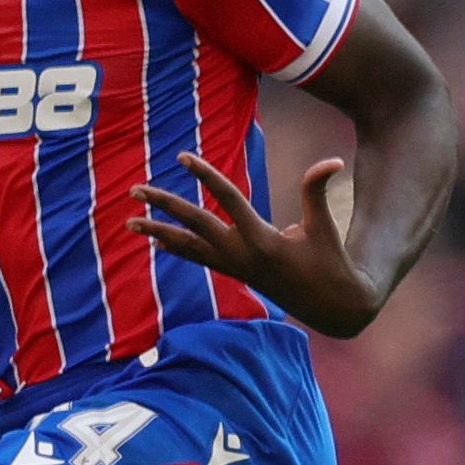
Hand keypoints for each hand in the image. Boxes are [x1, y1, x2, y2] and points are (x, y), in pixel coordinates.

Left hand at [131, 151, 380, 335]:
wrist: (331, 307)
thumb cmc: (331, 263)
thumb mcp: (325, 226)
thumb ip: (317, 191)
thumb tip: (334, 160)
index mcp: (262, 240)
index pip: (227, 200)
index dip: (205, 176)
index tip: (183, 157)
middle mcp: (242, 255)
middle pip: (194, 225)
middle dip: (164, 206)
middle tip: (135, 190)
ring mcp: (236, 267)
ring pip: (188, 248)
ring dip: (159, 233)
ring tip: (131, 222)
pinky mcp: (236, 274)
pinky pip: (199, 259)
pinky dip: (177, 249)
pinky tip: (159, 241)